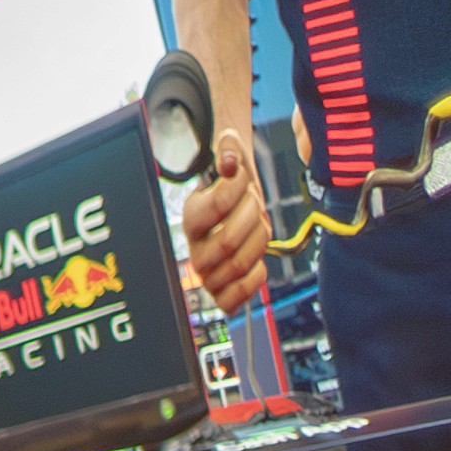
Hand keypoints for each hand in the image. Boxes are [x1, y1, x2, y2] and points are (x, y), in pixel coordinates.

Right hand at [182, 127, 270, 312]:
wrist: (236, 210)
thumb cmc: (234, 188)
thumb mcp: (231, 160)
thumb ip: (229, 150)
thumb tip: (229, 162)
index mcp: (192, 216)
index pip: (215, 206)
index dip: (238, 189)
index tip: (241, 177)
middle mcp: (194, 248)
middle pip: (227, 242)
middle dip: (252, 219)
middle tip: (255, 207)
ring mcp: (207, 272)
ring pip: (235, 268)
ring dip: (258, 245)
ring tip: (257, 231)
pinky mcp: (221, 291)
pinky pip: (232, 300)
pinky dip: (252, 281)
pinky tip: (258, 262)